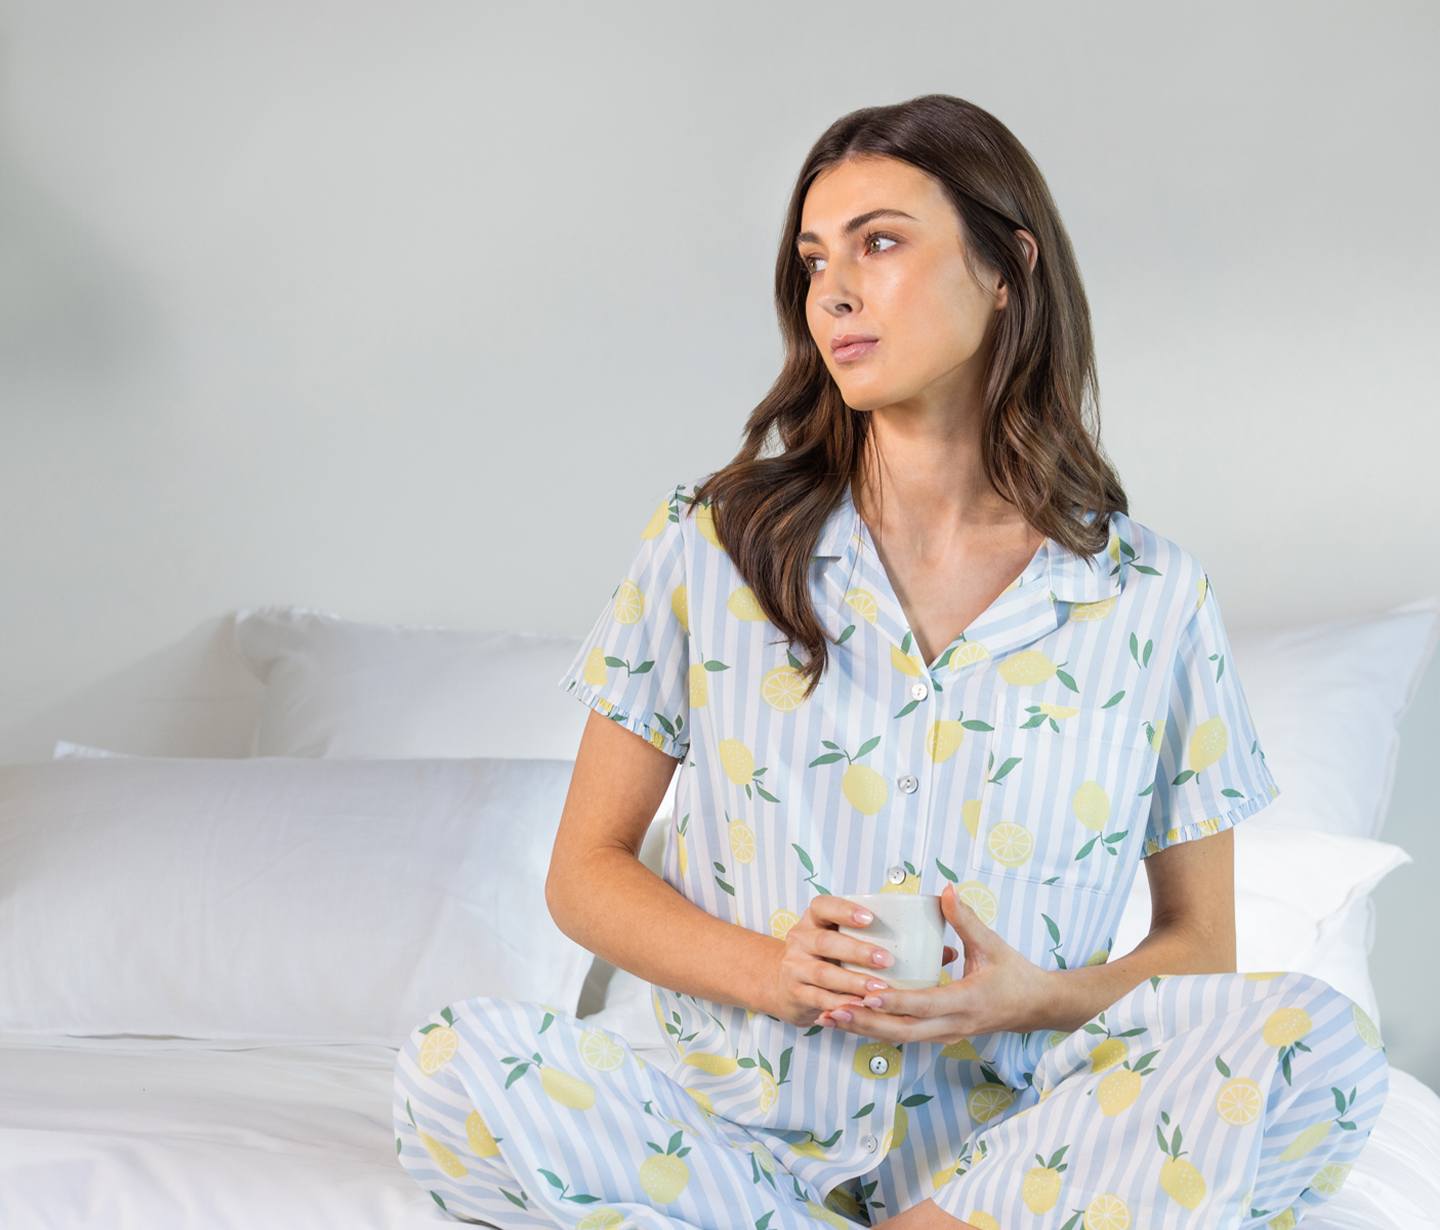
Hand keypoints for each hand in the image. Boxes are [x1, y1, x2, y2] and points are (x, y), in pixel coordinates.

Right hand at [768, 895, 958, 1027]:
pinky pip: (818, 1000)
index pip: (824, 905)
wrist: (788, 983)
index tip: (871, 918)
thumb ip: (893, 940)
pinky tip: (858, 1010)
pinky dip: (839, 1006)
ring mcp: (795, 967)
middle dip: (856, 951)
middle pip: (825, 942)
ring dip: (852, 982)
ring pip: (824, 974)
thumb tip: (946, 950)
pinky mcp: (795, 994)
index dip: (845, 910)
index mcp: (816, 919)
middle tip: (886, 960)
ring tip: (879, 989)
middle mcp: (801, 939)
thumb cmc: (831, 957)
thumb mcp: (850, 939)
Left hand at [814, 884, 1055, 1041]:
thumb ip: (966, 919)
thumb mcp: (993, 945)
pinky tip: (852, 1020)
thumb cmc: (1015, 975)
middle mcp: (953, 1024)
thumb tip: (947, 889)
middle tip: (833, 1010)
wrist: (1035, 1007)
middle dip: (866, 1022)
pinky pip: (905, 1035)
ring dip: (864, 1029)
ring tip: (830, 1017)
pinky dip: (877, 1029)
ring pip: (899, 1037)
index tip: (867, 993)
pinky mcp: (940, 1035)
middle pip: (903, 1031)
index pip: (925, 1005)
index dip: (895, 1001)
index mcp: (966, 1002)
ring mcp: (946, 1034)